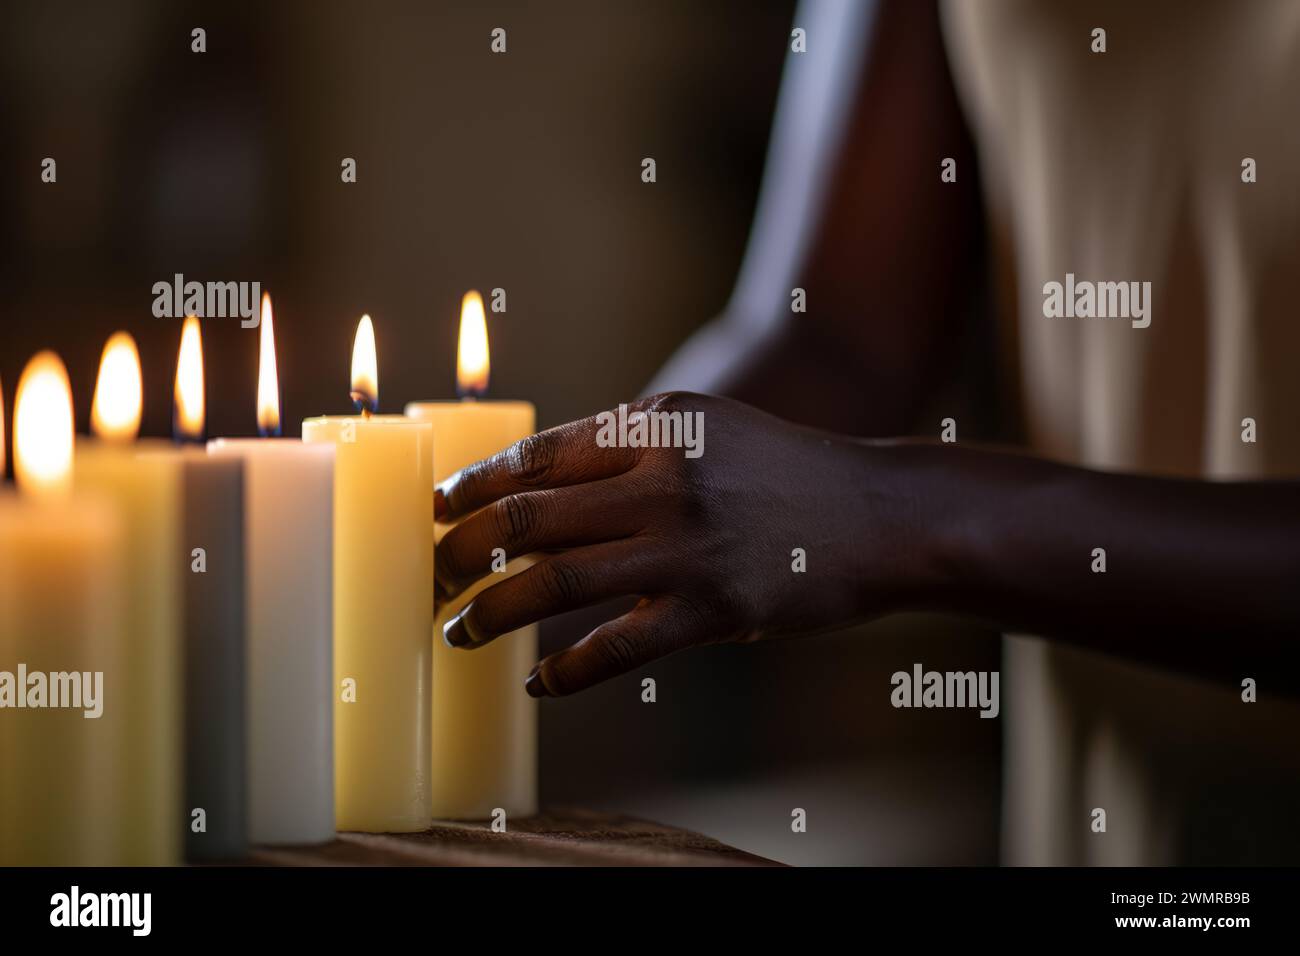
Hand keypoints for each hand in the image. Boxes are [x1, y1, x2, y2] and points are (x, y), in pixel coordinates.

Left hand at [433, 392, 923, 697]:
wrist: (882, 514)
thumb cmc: (787, 472)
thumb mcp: (710, 430)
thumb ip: (634, 446)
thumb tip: (544, 485)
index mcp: (657, 424)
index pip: (537, 455)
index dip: (474, 488)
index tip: (435, 510)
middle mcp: (663, 479)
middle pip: (528, 518)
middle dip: (461, 550)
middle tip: (431, 573)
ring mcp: (686, 547)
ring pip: (553, 583)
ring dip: (490, 613)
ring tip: (457, 630)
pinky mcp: (712, 609)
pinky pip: (615, 649)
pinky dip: (565, 671)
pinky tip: (538, 682)